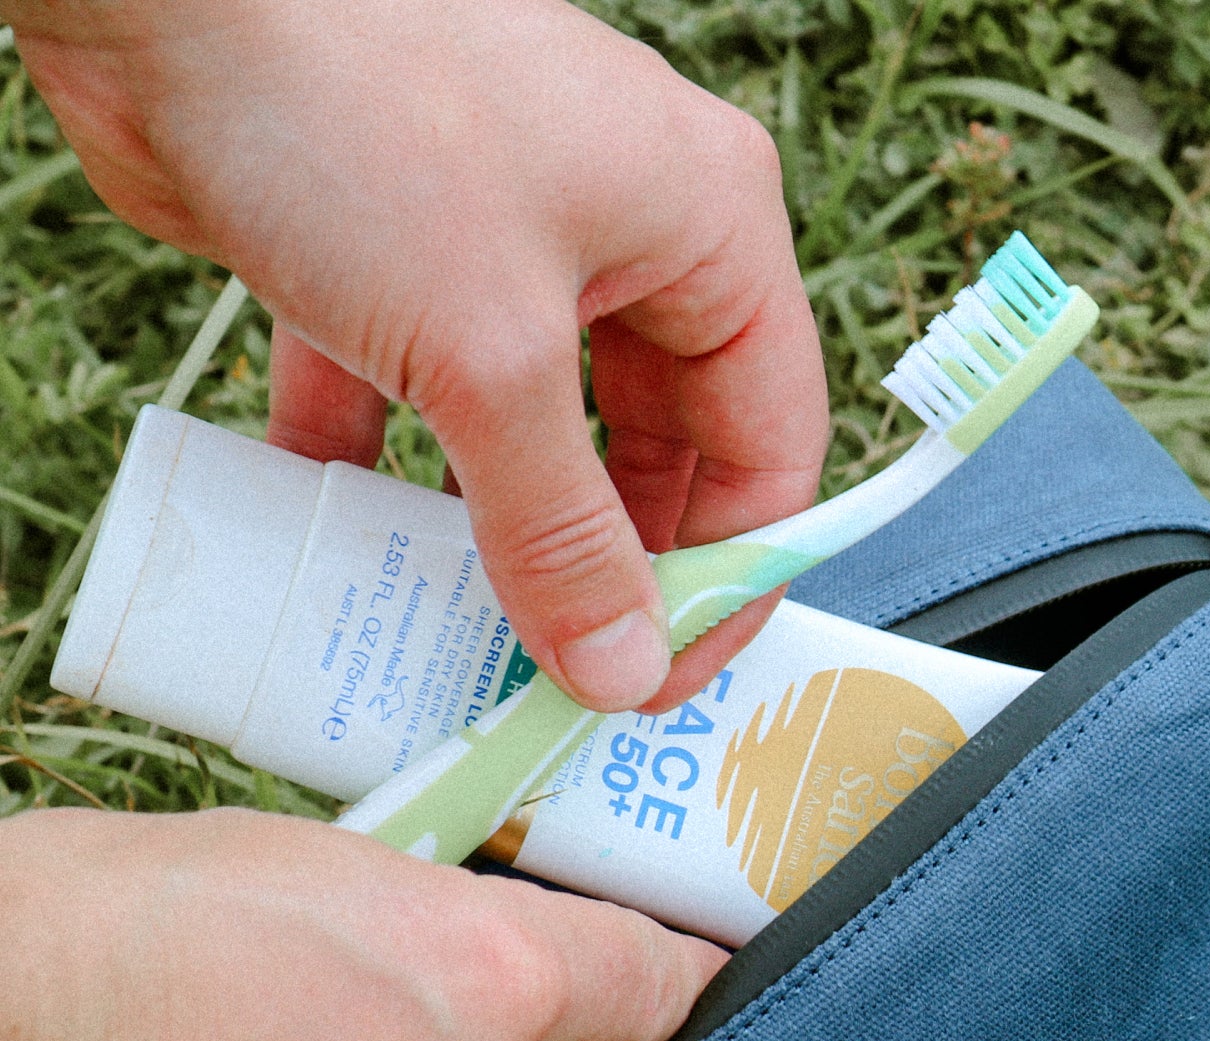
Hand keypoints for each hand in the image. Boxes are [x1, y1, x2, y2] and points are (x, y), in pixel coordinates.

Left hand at [10, 0, 828, 713]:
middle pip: (654, 451)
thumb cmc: (353, 97)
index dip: (732, 575)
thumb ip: (563, 533)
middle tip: (569, 674)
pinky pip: (413, 400)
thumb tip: (621, 665)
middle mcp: (619, 234)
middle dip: (612, 568)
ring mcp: (501, 244)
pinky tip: (343, 539)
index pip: (770, 442)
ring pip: (533, 437)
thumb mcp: (492, 356)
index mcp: (704, 227)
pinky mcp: (390, 260)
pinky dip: (381, 474)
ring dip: (498, 539)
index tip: (671, 680)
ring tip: (465, 635)